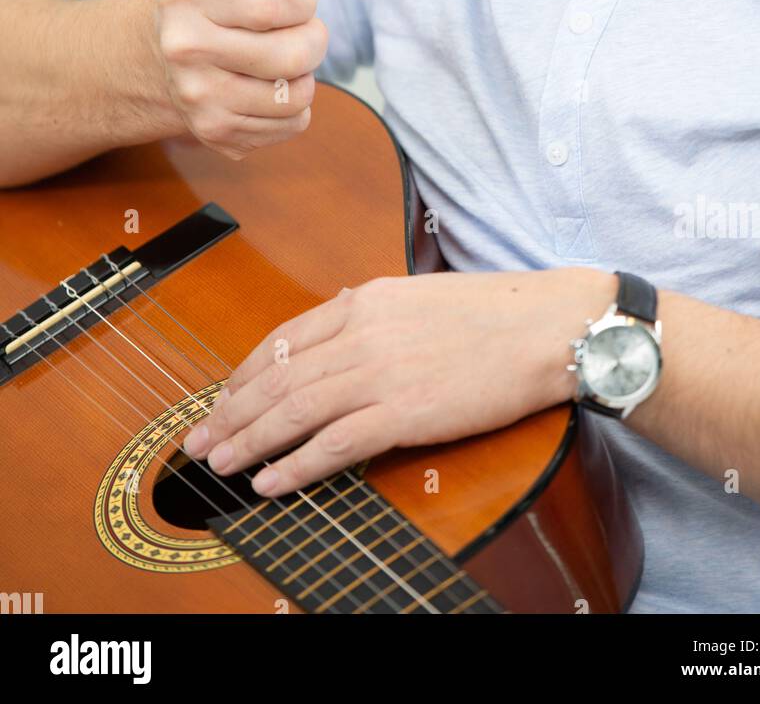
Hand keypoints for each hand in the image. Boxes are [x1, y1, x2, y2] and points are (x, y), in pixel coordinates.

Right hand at [153, 0, 327, 159]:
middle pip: (294, 54)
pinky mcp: (216, 131)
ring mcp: (198, 96)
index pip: (279, 3)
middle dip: (314, 38)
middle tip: (301, 29)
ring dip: (304, 74)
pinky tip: (271, 85)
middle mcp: (185, 49)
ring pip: (296, 95)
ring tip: (284, 58)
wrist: (163, 53)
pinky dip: (294, 105)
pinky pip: (291, 124)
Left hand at [182, 267, 610, 495]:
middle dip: (230, 413)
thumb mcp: (417, 293)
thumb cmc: (493, 313)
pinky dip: (295, 466)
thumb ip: (371, 310)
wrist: (545, 326)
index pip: (283, 340)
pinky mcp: (403, 412)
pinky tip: (271, 482)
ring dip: (249, 442)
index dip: (245, 374)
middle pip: (277, 378)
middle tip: (198, 441)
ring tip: (219, 464)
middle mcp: (360, 332)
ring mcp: (379, 372)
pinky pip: (333, 444)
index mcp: (362, 301)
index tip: (223, 399)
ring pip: (293, 411)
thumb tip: (338, 315)